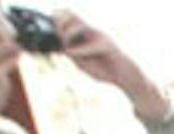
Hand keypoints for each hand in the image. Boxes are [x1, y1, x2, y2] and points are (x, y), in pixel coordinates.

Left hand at [54, 10, 169, 119]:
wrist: (125, 79)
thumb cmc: (105, 70)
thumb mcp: (82, 63)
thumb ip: (71, 54)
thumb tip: (60, 47)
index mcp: (83, 33)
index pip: (66, 16)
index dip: (55, 19)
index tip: (48, 32)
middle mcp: (91, 31)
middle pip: (70, 13)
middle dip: (58, 21)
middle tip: (56, 35)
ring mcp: (100, 37)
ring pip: (79, 23)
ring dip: (67, 32)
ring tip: (64, 43)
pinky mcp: (108, 46)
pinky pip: (91, 45)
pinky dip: (80, 50)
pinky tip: (73, 55)